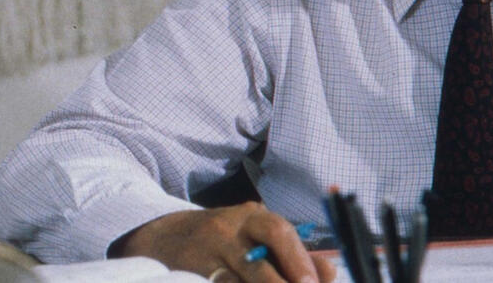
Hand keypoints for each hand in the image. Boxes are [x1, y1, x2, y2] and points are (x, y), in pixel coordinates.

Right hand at [111, 202, 334, 282]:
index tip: (314, 282)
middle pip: (256, 262)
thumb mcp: (256, 232)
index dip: (299, 258)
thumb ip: (292, 251)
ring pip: (233, 282)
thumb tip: (329, 273)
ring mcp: (204, 257)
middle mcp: (226, 233)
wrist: (163, 235)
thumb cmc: (224, 237)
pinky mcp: (188, 275)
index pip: (278, 231)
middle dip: (281, 282)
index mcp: (250, 216)